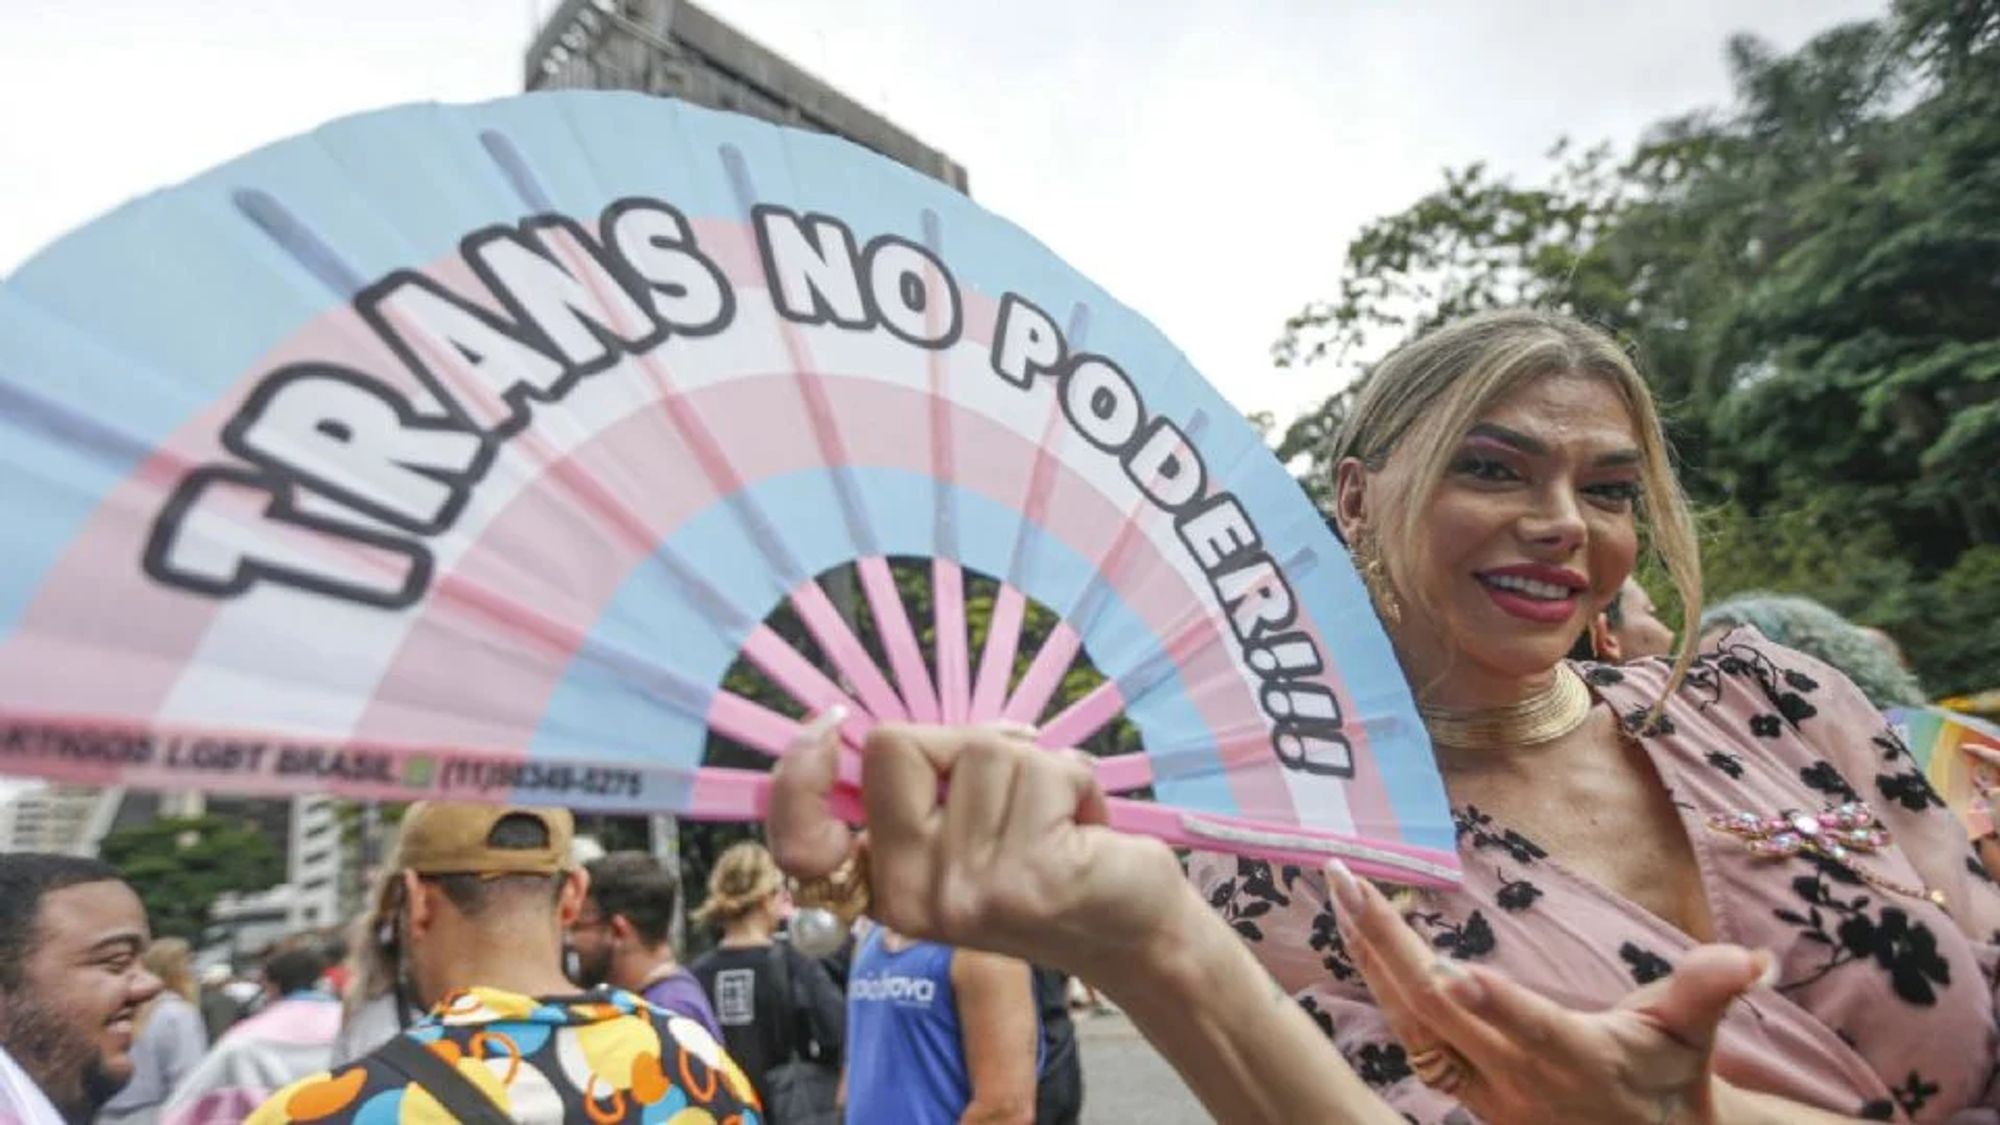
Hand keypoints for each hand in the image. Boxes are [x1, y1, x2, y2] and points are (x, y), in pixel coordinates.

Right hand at [766, 717, 1189, 984]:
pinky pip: (1045, 769)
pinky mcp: (1028, 878)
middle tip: (1013, 790)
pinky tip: (1086, 829)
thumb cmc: (1049, 861)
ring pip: (985, 750)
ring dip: (1039, 767)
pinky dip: (1078, 781)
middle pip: (899, 745)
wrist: (1133, 934)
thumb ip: (924, 789)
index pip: (801, 838)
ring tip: (1058, 817)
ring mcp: (966, 890)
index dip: (798, 772)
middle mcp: (914, 894)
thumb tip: (888, 724)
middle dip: (969, 743)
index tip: (827, 724)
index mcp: (887, 885)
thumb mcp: (967, 835)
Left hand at [1330, 864, 1771, 1124]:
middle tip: (1347, 882)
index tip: (1458, 974)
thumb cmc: (1668, 1085)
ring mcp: (1478, 1088)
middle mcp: (1515, 1080)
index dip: (1498, 1007)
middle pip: (1438, 1013)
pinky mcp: (1458, 1086)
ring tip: (1341, 894)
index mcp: (1576, 1062)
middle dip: (1387, 945)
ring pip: (1408, 1021)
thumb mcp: (1691, 1039)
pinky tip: (1356, 938)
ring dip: (1371, 956)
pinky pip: (1406, 1033)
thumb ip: (1707, 991)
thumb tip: (1750, 960)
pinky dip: (1378, 983)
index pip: (1532, 1032)